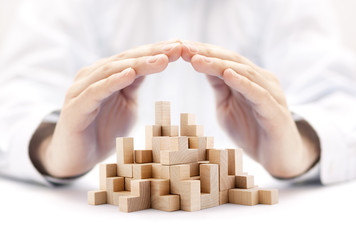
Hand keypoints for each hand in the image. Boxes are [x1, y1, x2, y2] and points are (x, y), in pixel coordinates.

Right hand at [34, 40, 181, 177]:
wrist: (77, 158)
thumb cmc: (104, 130)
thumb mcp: (127, 104)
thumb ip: (135, 85)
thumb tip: (154, 64)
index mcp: (105, 75)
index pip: (134, 58)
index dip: (157, 51)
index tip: (180, 46)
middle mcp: (92, 76)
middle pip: (125, 60)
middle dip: (152, 53)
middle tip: (177, 48)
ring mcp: (81, 90)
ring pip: (111, 71)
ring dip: (138, 64)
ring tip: (161, 59)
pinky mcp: (75, 107)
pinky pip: (96, 91)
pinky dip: (113, 81)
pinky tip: (130, 74)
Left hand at [182, 41, 319, 177]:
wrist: (278, 159)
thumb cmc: (251, 131)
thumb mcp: (227, 107)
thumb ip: (219, 87)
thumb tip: (201, 64)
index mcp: (249, 79)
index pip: (224, 60)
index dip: (203, 52)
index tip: (179, 47)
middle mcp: (262, 81)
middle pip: (233, 61)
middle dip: (206, 54)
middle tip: (183, 48)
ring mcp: (271, 94)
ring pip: (244, 73)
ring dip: (219, 65)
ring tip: (197, 59)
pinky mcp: (276, 112)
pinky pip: (259, 94)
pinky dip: (243, 83)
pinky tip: (228, 75)